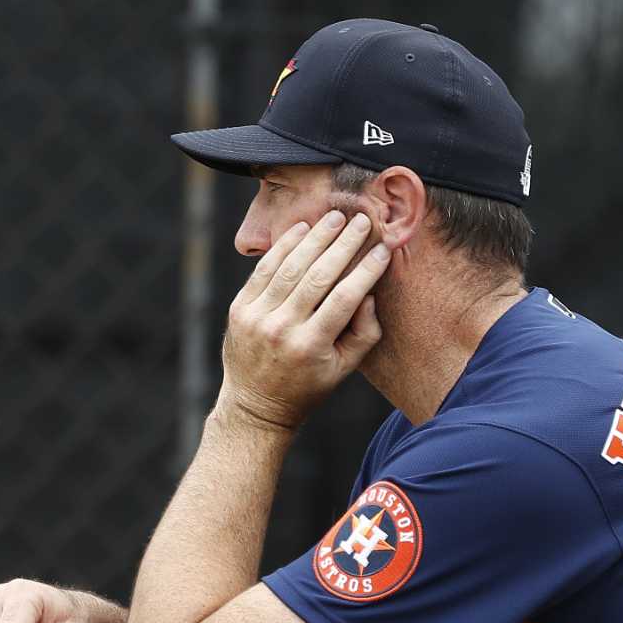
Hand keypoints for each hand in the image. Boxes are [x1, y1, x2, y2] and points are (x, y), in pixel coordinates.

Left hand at [219, 209, 389, 430]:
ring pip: (290, 267)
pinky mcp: (239, 309)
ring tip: (335, 217)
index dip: (366, 271)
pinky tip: (302, 229)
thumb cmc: (308, 385)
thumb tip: (370, 292)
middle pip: (318, 276)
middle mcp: (281, 329)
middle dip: (343, 244)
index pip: (344, 298)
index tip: (383, 248)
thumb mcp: (344, 369)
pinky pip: (263, 270)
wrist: (255, 404)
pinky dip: (283, 247)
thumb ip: (365, 333)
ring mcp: (256, 317)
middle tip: (362, 221)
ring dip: (315, 238)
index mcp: (310, 346)